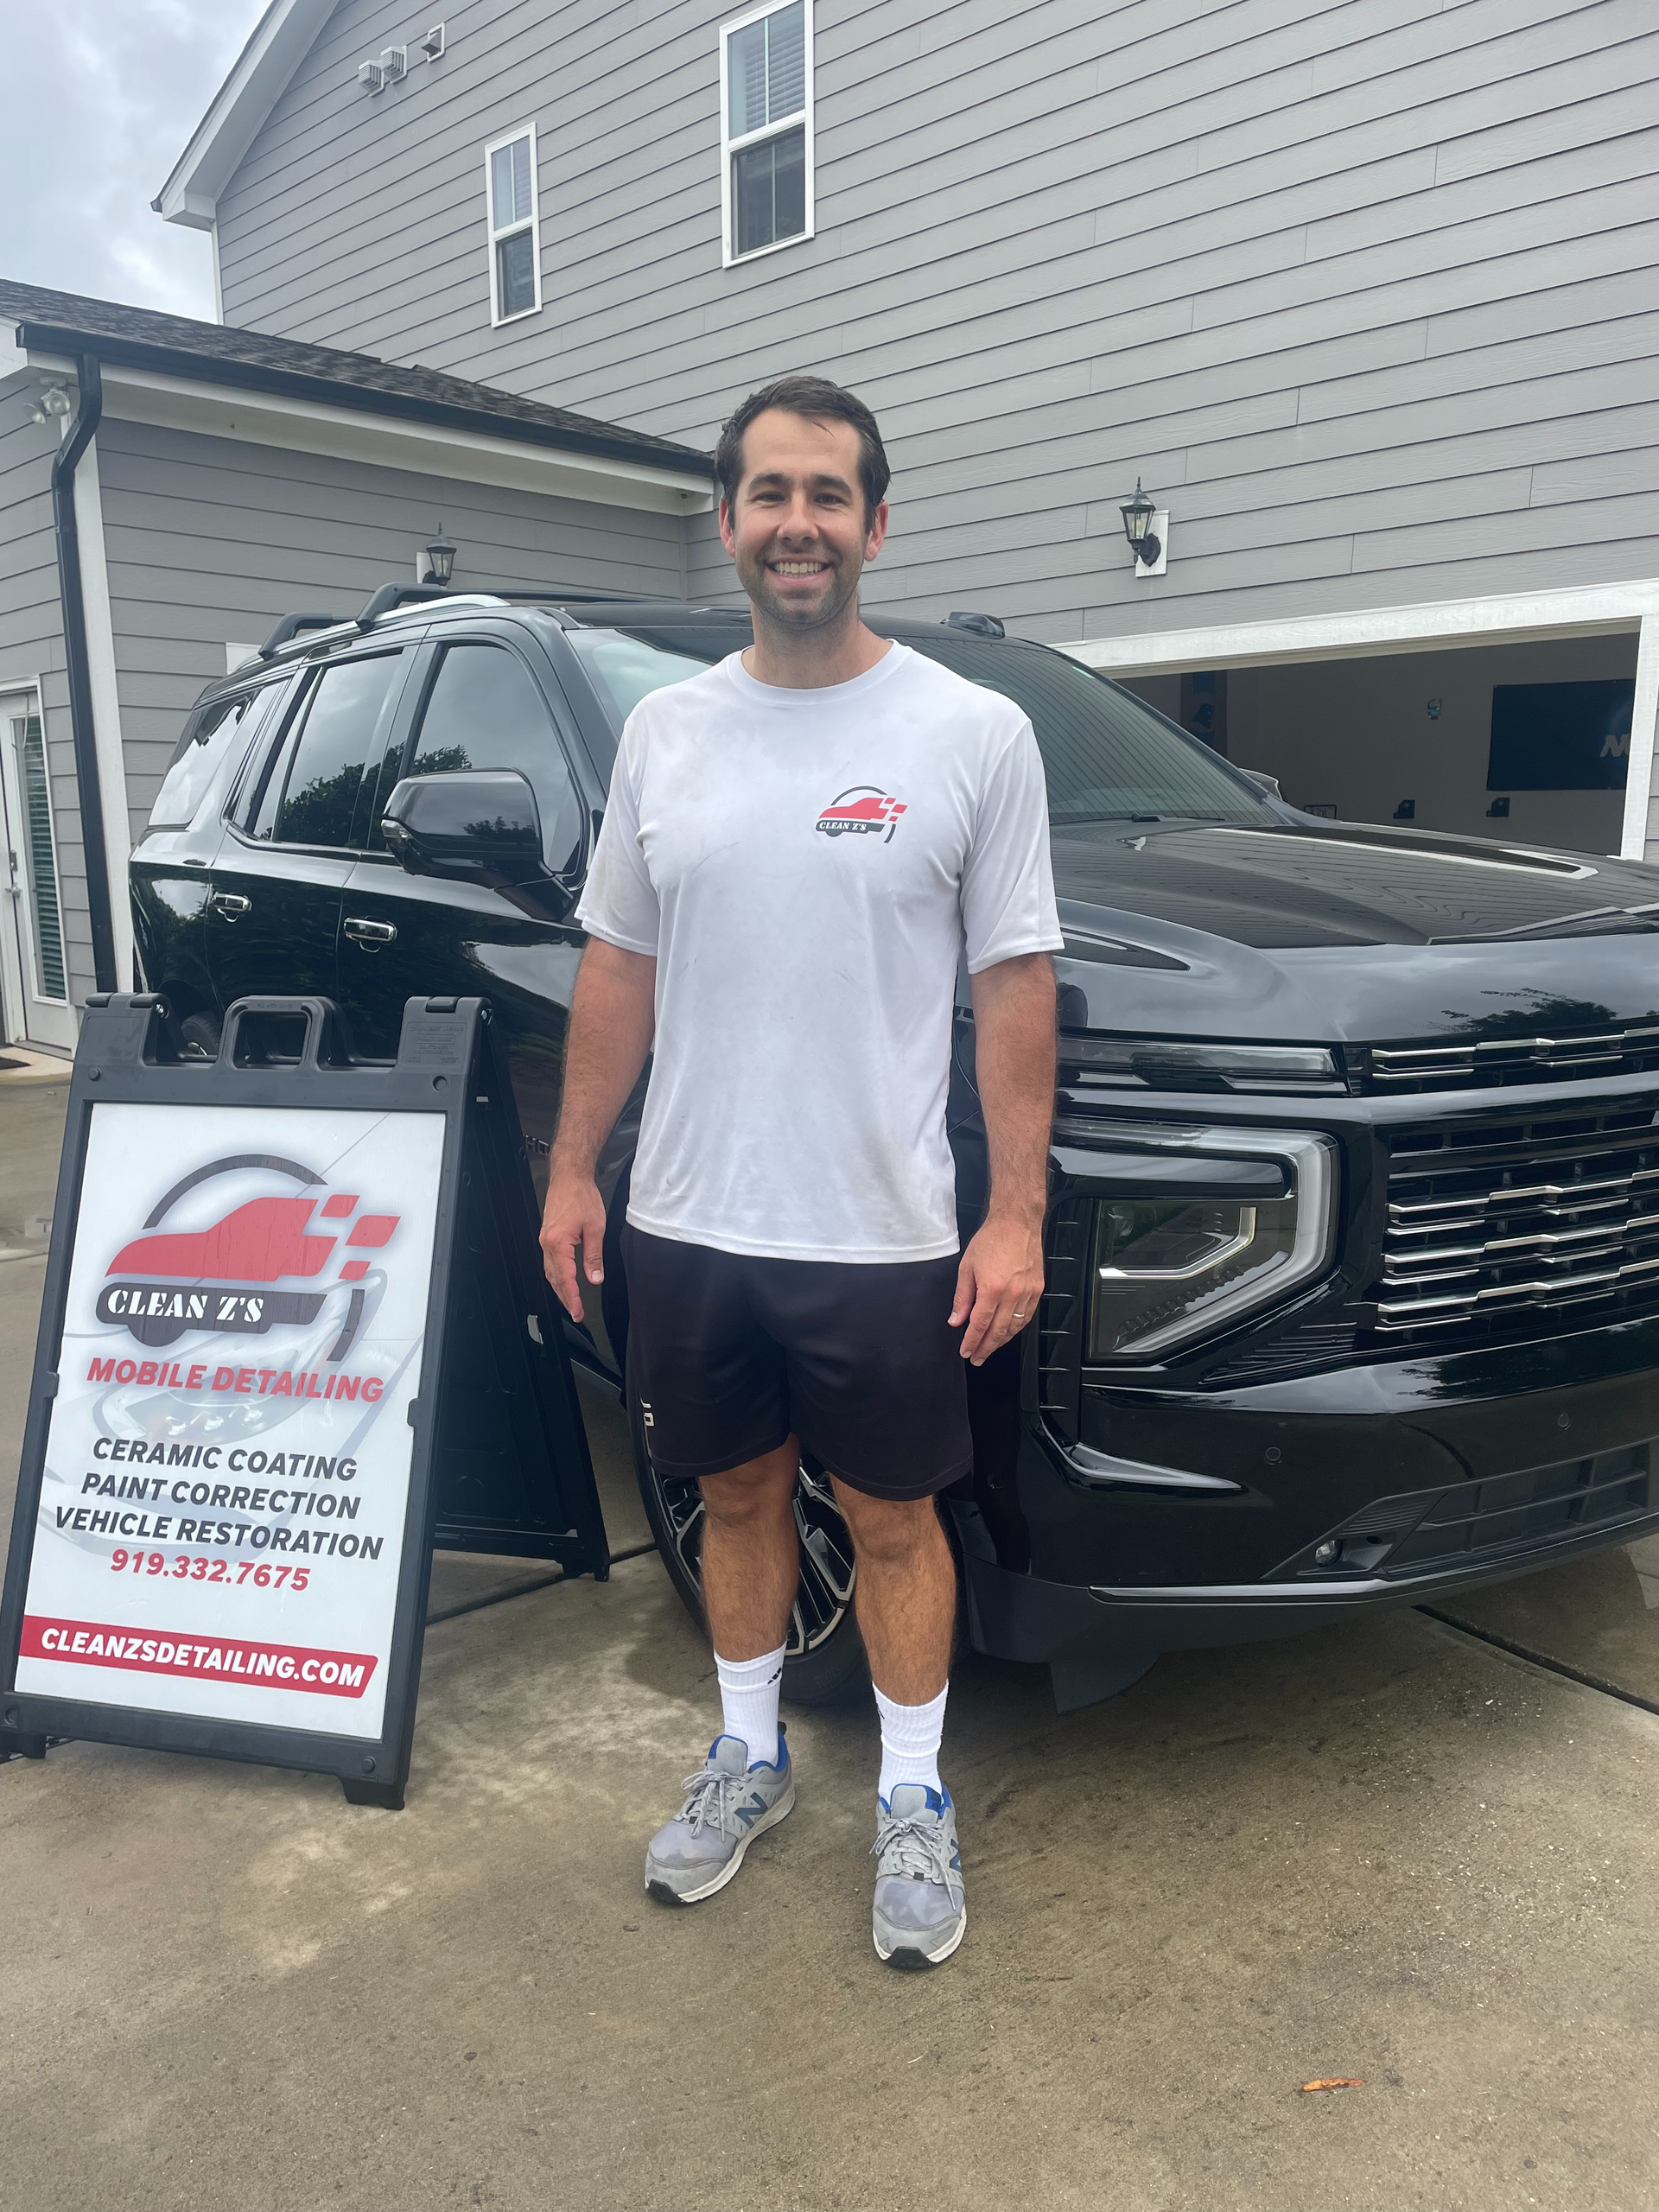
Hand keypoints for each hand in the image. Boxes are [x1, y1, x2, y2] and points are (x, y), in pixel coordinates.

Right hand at [539, 1163, 605, 1322]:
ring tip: (571, 1301)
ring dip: (560, 1289)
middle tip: (576, 1313)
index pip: (566, 1279)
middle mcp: (548, 1243)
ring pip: (550, 1272)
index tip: (579, 1312)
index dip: (573, 1298)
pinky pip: (550, 1261)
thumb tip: (595, 1278)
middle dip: (565, 1298)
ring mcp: (545, 1239)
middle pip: (555, 1279)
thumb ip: (594, 1256)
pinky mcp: (548, 1236)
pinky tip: (563, 1280)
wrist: (569, 1177)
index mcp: (558, 1243)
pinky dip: (557, 1275)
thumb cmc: (581, 1196)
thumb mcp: (595, 1228)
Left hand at [950, 1211, 1043, 1365]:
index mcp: (992, 1288)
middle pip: (998, 1331)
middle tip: (977, 1357)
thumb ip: (962, 1297)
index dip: (971, 1342)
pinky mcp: (1038, 1289)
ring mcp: (1028, 1292)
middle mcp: (1012, 1294)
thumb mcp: (967, 1267)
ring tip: (990, 1347)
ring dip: (1002, 1341)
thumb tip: (956, 1319)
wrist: (1017, 1222)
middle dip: (986, 1348)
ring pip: (1015, 1327)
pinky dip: (1017, 1328)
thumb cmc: (992, 1239)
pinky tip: (1009, 1332)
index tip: (966, 1352)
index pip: (979, 1325)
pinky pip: (1027, 1316)